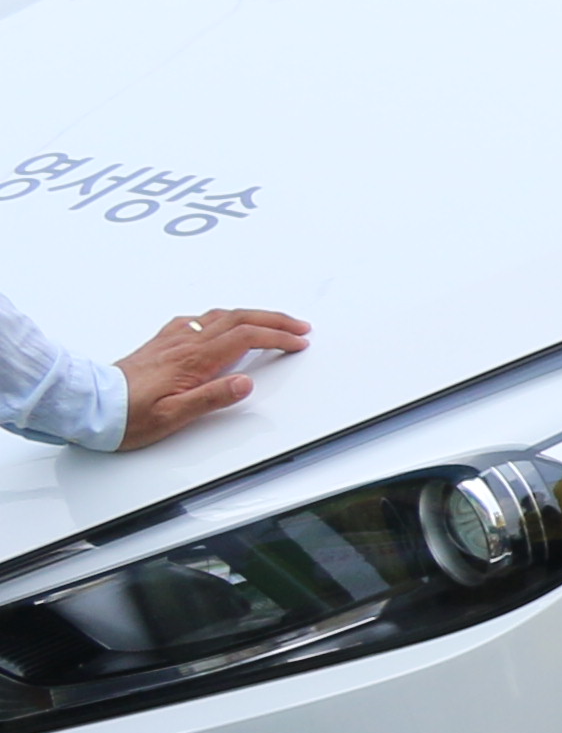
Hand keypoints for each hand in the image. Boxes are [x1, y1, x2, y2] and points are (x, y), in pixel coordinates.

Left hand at [113, 307, 308, 445]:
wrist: (92, 405)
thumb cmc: (128, 416)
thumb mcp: (173, 416)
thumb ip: (211, 398)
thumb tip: (244, 383)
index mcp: (193, 360)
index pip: (246, 339)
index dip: (277, 338)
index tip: (298, 342)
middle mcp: (184, 344)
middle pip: (239, 319)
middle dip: (274, 320)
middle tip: (298, 326)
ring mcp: (172, 340)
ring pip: (220, 315)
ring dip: (251, 315)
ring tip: (269, 321)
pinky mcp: (161, 343)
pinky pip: (196, 319)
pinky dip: (219, 317)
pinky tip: (218, 322)